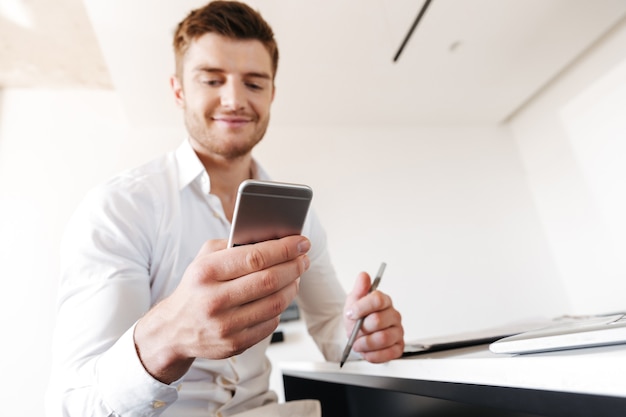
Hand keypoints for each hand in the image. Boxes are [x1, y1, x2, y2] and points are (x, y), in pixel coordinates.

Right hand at [134, 235, 310, 382]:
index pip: (255, 257)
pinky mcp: (234, 344)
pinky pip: (270, 323)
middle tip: (303, 258)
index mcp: (206, 272)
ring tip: (295, 276)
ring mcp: (225, 325)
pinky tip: (280, 297)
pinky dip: (281, 308)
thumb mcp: (204, 259)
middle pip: (269, 279)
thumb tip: (271, 238)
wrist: (174, 329)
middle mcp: (214, 299)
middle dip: (294, 266)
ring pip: (275, 303)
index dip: (284, 248)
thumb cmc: (196, 288)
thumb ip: (233, 245)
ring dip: (292, 286)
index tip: (300, 242)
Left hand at [343, 272, 403, 362]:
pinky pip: (388, 354)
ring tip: (358, 343)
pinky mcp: (398, 347)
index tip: (350, 314)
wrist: (356, 334)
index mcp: (384, 301)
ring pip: (383, 338)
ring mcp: (398, 332)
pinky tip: (366, 351)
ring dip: (365, 343)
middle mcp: (394, 315)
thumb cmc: (357, 316)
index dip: (361, 307)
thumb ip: (359, 289)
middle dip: (361, 328)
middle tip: (354, 331)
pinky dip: (373, 355)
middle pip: (378, 320)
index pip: (377, 300)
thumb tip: (364, 276)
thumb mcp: (353, 301)